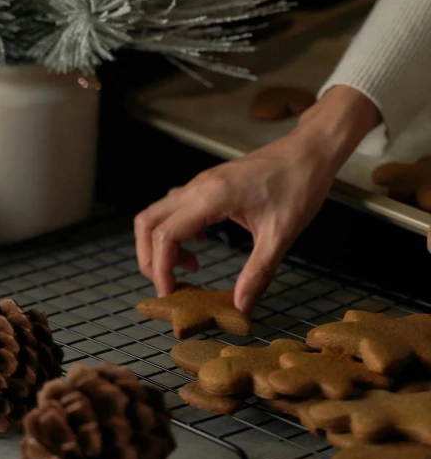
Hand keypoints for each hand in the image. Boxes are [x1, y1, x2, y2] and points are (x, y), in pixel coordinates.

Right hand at [134, 86, 379, 314]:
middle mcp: (198, 186)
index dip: (160, 269)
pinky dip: (177, 228)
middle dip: (150, 258)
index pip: (164, 235)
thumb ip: (258, 273)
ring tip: (191, 266)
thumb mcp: (281, 235)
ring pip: (159, 212)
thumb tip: (241, 307)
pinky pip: (177, 205)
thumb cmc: (299, 185)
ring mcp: (202, 182)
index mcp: (211, 197)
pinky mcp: (210, 182)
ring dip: (163, 243)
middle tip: (171, 284)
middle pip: (148, 221)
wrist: (310, 151)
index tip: (171, 294)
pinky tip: (202, 242)